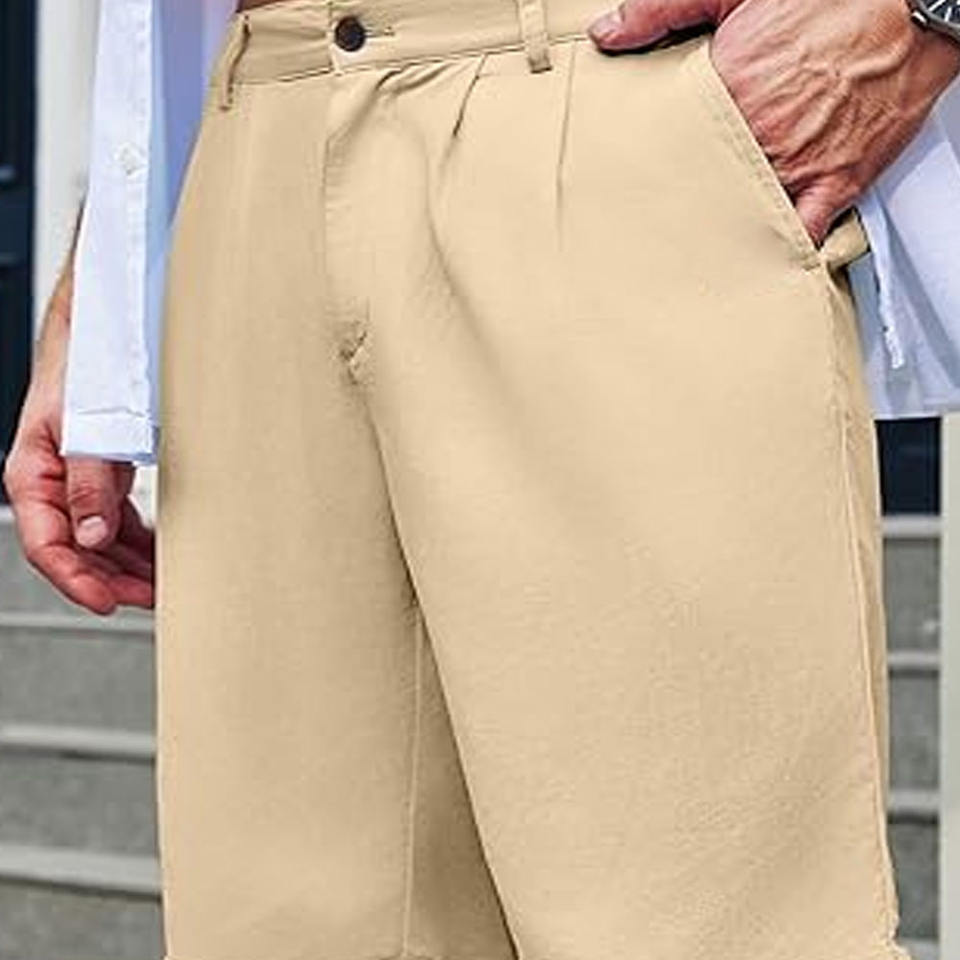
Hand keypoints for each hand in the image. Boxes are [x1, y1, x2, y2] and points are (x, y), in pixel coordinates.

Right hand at [2, 243, 154, 614]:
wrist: (109, 315)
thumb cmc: (91, 356)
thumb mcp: (90, 422)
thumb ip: (89, 481)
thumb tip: (90, 535)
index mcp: (35, 470)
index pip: (48, 544)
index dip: (77, 581)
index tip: (110, 603)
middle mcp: (54, 478)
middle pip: (75, 549)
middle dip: (112, 579)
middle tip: (152, 598)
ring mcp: (79, 475)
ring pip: (97, 538)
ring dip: (128, 564)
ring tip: (162, 581)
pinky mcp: (104, 467)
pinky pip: (115, 517)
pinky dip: (137, 538)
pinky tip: (159, 551)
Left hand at [588, 0, 959, 244]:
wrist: (913, 3)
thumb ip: (662, 11)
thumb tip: (608, 33)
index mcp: (728, 96)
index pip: (672, 149)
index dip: (653, 167)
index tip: (634, 182)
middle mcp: (760, 139)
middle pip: (704, 189)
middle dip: (683, 202)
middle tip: (657, 222)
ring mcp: (798, 165)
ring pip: (744, 217)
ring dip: (722, 230)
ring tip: (694, 250)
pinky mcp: (838, 182)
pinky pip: (803, 233)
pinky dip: (780, 250)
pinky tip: (756, 262)